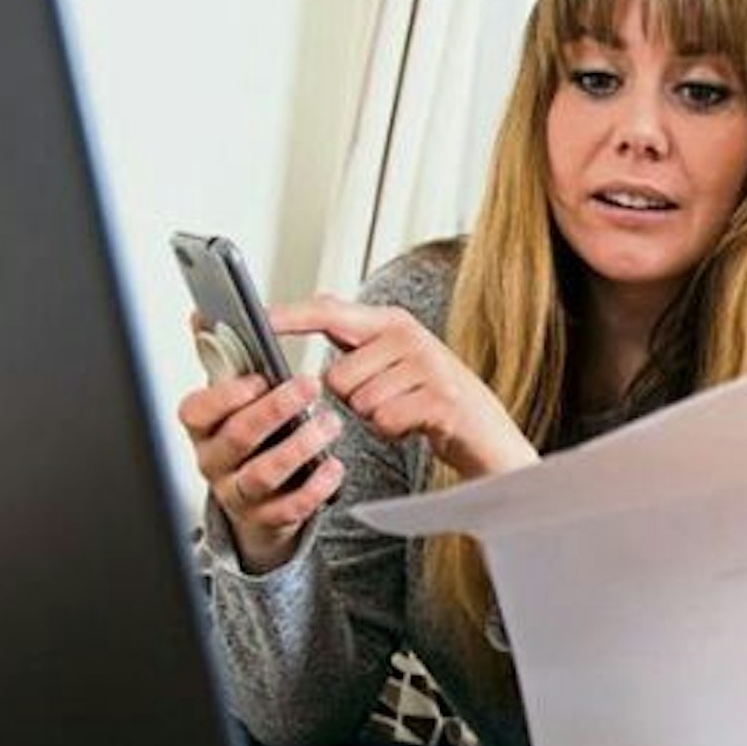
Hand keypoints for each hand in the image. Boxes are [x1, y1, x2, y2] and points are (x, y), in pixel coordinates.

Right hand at [178, 371, 344, 573]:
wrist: (258, 498)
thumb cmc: (251, 438)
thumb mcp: (235, 400)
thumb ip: (228, 360)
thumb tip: (207, 316)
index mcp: (203, 428)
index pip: (196, 411)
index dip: (226, 396)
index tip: (259, 379)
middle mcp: (214, 462)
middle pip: (238, 437)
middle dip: (275, 409)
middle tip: (309, 385)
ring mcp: (238, 493)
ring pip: (263, 474)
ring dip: (299, 446)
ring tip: (329, 423)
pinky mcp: (267, 518)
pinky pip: (289, 508)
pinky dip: (314, 487)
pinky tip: (333, 466)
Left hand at [272, 295, 538, 479]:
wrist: (487, 432)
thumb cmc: (432, 398)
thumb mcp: (395, 361)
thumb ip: (356, 343)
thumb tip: (313, 318)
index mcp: (391, 322)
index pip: (330, 313)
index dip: (292, 316)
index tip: (259, 317)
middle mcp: (409, 336)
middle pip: (337, 376)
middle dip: (354, 400)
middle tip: (389, 399)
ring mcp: (428, 366)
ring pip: (360, 403)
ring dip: (376, 418)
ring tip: (406, 411)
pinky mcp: (440, 399)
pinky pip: (385, 422)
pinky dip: (394, 432)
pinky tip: (417, 425)